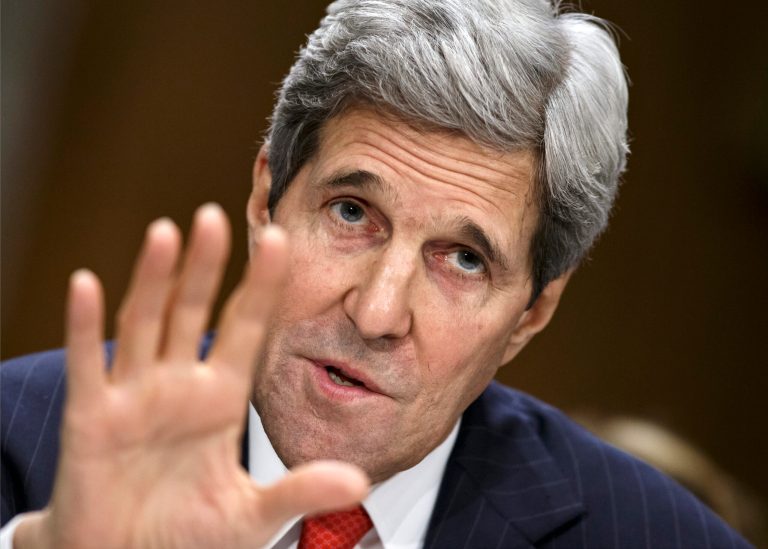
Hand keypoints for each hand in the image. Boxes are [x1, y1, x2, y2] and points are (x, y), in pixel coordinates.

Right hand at [15, 204, 368, 548]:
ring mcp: (134, 397)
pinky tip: (87, 284)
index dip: (262, 286)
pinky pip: (90, 366)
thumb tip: (358, 480)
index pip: (246, 328)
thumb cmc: (186, 535)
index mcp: (220, 399)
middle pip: (194, 312)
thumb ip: (299, 490)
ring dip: (153, 279)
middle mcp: (178, 387)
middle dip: (207, 266)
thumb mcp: (250, 513)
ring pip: (145, 324)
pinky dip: (85, 326)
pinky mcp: (92, 419)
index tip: (282, 240)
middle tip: (220, 215)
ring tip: (167, 231)